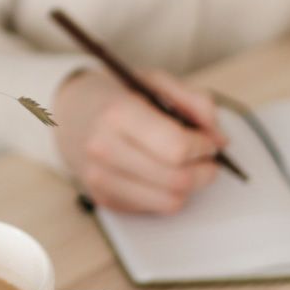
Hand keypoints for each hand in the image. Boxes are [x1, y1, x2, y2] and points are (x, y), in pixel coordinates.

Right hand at [53, 69, 227, 213]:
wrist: (68, 114)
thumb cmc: (117, 96)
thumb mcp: (155, 81)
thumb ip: (195, 103)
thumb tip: (220, 140)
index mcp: (117, 115)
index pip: (177, 149)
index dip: (204, 147)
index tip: (208, 140)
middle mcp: (104, 150)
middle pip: (177, 180)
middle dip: (205, 170)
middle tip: (206, 157)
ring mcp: (99, 179)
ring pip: (169, 202)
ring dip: (189, 187)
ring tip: (187, 167)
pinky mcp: (102, 199)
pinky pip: (153, 208)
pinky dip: (166, 193)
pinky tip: (160, 174)